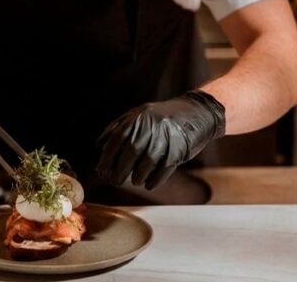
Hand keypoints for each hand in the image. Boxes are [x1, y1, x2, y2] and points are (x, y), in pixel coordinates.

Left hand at [96, 90, 225, 189]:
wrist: (195, 112)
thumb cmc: (161, 116)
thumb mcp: (138, 114)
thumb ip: (118, 127)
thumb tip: (101, 147)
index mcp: (136, 118)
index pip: (116, 140)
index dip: (107, 159)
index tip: (101, 172)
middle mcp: (150, 127)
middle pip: (130, 153)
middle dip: (120, 171)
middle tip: (115, 181)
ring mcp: (165, 137)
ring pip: (147, 162)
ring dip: (138, 176)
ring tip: (135, 181)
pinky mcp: (179, 149)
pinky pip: (164, 168)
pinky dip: (155, 179)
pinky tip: (148, 185)